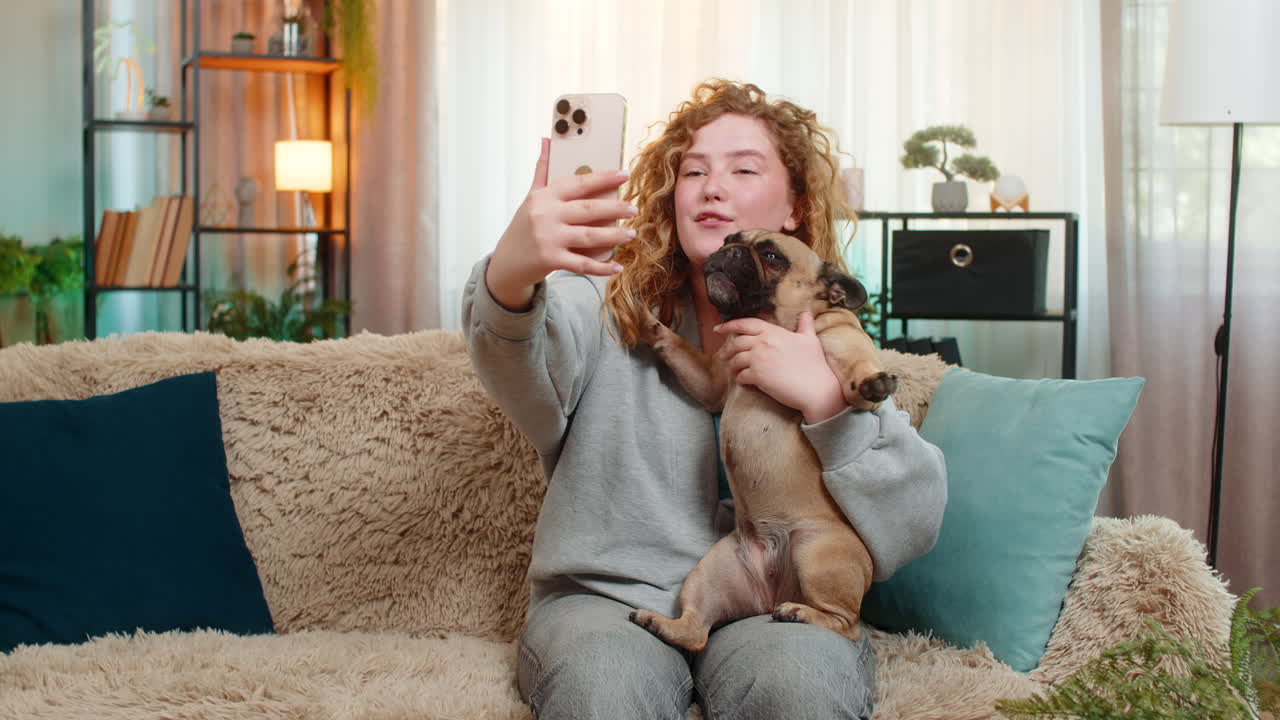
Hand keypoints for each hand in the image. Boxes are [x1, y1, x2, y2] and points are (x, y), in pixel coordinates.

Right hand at [486, 138, 637, 310]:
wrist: (506, 262)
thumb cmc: (523, 226)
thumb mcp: (531, 197)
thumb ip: (542, 170)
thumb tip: (546, 140)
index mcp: (544, 197)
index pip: (577, 183)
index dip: (603, 178)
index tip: (625, 174)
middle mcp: (545, 215)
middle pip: (588, 210)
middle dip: (615, 209)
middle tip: (634, 208)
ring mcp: (548, 239)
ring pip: (589, 237)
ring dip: (614, 236)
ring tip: (631, 234)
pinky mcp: (551, 260)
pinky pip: (582, 264)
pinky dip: (602, 268)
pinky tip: (617, 266)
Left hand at [715, 312, 846, 423]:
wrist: (816, 388)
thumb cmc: (815, 364)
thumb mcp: (810, 339)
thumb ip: (805, 324)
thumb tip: (806, 312)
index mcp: (773, 332)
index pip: (746, 324)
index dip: (729, 325)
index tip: (718, 329)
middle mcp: (763, 343)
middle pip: (736, 343)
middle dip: (727, 350)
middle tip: (724, 356)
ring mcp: (759, 359)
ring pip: (736, 360)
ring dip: (733, 367)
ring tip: (735, 371)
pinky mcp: (757, 376)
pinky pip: (741, 377)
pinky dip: (740, 380)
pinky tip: (744, 382)